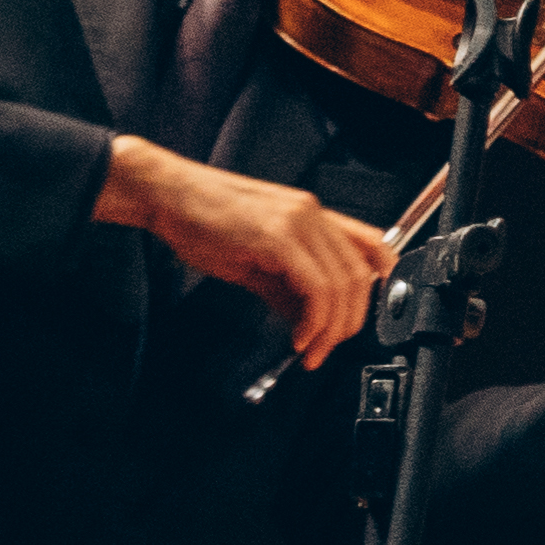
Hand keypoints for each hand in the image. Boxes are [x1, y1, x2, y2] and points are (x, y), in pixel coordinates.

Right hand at [102, 135, 390, 365]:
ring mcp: (298, 222)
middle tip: (329, 348)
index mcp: (312, 214)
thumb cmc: (201, 220)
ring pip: (342, 285)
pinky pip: (316, 287)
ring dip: (332, 329)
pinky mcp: (278, 237)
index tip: (363, 317)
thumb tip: (308, 321)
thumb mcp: (255, 259)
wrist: (164, 195)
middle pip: (360, 275)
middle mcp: (312, 214)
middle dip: (350, 322)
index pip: (373, 246)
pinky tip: (300, 337)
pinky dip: (314, 321)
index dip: (380, 285)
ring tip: (312, 350)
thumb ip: (287, 288)